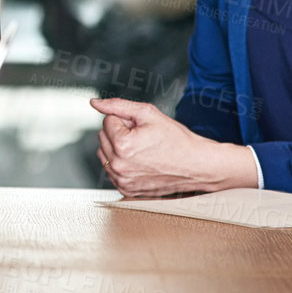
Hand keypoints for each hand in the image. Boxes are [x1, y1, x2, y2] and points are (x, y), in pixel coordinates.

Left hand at [89, 97, 257, 197]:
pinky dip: (122, 163)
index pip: (107, 121)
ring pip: (105, 153)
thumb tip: (94, 103)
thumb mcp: (148, 114)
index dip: (126, 120)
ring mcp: (122, 181)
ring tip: (142, 149)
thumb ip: (117, 105)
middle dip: (120, 132)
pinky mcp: (126, 190)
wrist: (196, 165)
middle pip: (103, 137)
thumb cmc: (177, 140)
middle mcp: (119, 166)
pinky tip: (140, 161)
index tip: (142, 128)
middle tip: (143, 137)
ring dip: (118, 148)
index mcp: (123, 145)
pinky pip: (112, 170)